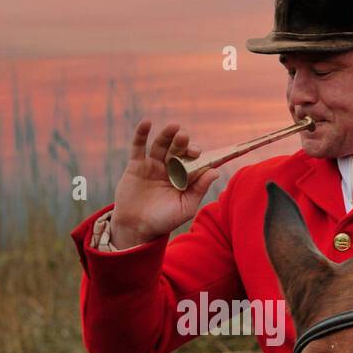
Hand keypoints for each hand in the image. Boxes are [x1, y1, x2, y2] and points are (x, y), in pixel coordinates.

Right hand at [109, 120, 219, 248]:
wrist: (137, 228)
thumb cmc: (164, 221)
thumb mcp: (185, 207)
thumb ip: (199, 189)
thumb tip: (215, 172)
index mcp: (184, 177)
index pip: (193, 161)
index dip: (197, 155)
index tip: (199, 153)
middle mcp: (170, 168)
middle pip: (178, 149)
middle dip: (183, 143)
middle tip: (185, 139)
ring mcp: (153, 165)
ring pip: (161, 145)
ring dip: (167, 134)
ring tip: (174, 127)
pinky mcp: (136, 165)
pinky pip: (138, 146)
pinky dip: (141, 134)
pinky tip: (146, 123)